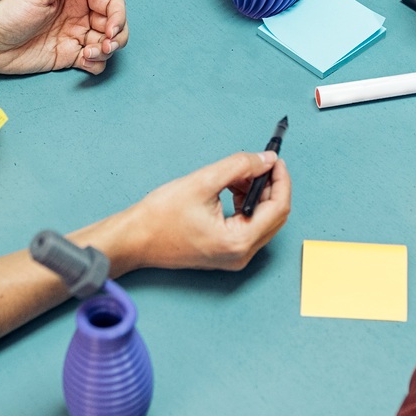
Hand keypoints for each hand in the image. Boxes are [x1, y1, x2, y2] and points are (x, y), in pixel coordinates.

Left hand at [0, 0, 127, 75]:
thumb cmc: (8, 13)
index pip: (111, 3)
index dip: (117, 16)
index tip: (110, 29)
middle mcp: (79, 16)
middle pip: (114, 25)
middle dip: (116, 37)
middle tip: (104, 46)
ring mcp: (75, 37)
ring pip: (108, 45)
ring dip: (107, 51)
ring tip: (90, 54)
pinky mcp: (68, 57)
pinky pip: (95, 63)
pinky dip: (97, 64)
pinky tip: (84, 62)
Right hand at [92, 151, 291, 274]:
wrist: (135, 239)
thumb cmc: (160, 216)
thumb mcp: (203, 182)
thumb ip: (239, 167)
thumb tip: (266, 159)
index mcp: (238, 241)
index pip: (278, 207)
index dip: (280, 178)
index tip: (274, 158)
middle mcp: (241, 255)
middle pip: (274, 215)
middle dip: (269, 185)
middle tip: (256, 162)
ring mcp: (234, 257)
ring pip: (263, 220)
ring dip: (257, 194)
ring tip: (236, 176)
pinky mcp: (226, 253)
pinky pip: (249, 227)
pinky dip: (246, 205)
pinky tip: (231, 189)